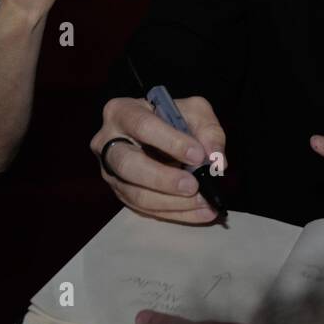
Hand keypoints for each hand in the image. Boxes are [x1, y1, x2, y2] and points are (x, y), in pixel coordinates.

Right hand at [90, 95, 224, 223]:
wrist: (160, 130)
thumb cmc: (173, 116)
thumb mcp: (194, 110)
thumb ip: (208, 130)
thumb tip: (216, 160)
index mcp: (122, 112)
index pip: (142, 126)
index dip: (170, 142)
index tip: (197, 155)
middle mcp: (107, 143)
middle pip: (129, 165)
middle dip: (164, 179)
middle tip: (194, 186)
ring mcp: (110, 172)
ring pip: (135, 193)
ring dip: (172, 202)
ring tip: (203, 202)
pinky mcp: (120, 193)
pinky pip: (144, 209)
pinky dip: (176, 213)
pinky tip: (200, 212)